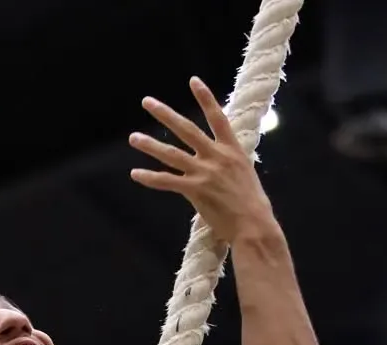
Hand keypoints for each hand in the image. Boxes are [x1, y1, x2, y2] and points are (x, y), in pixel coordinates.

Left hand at [129, 77, 277, 245]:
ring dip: (150, 145)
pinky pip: (167, 181)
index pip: (217, 116)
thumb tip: (222, 164)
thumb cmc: (251, 203)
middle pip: (187, 129)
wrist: (253, 222)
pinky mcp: (195, 190)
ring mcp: (205, 172)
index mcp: (232, 148)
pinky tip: (135, 173)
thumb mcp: (244, 174)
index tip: (193, 80)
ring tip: (133, 137)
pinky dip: (150, 178)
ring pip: (172, 154)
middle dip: (165, 114)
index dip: (205, 97)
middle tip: (147, 101)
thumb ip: (229, 163)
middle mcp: (217, 155)